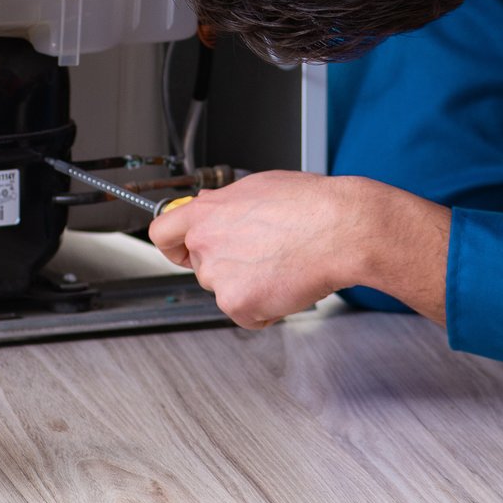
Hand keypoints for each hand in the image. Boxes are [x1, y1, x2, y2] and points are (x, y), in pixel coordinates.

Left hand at [150, 172, 450, 328]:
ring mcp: (219, 276)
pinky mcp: (238, 304)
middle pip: (202, 268)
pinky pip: (247, 315)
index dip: (173, 246)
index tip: (182, 251)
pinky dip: (267, 309)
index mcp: (206, 211)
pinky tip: (286, 285)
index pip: (161, 233)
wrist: (341, 230)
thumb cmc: (311, 205)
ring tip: (282, 265)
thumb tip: (218, 209)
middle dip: (229, 266)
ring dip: (250, 287)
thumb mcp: (258, 187)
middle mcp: (204, 243)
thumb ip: (227, 204)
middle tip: (264, 255)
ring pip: (226, 292)